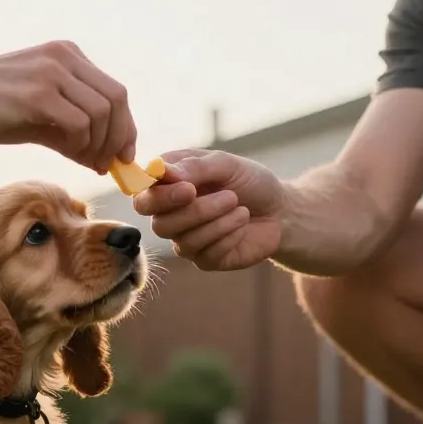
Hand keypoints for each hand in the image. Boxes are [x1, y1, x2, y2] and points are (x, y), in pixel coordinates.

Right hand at [0, 41, 135, 174]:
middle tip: (110, 164)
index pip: (114, 91)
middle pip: (116, 99)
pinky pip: (79, 123)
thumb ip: (71, 132)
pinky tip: (68, 152)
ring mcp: (52, 72)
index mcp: (67, 55)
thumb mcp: (38, 116)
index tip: (123, 154)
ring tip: (86, 161)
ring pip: (102, 112)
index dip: (125, 126)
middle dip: (119, 137)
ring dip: (100, 144)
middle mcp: (64, 57)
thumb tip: (103, 159)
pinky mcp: (38, 93)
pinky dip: (81, 144)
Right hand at [132, 149, 286, 270]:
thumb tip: (161, 170)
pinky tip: (242, 223)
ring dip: (218, 222)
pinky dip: (229, 235)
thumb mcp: (226, 164)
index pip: (142, 196)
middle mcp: (171, 214)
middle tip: (227, 196)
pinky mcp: (206, 259)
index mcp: (169, 186)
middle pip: (159, 224)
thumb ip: (193, 166)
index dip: (159, 196)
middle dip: (194, 212)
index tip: (188, 188)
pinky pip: (206, 254)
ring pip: (184, 241)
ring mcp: (186, 239)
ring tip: (240, 206)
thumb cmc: (249, 181)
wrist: (280, 210)